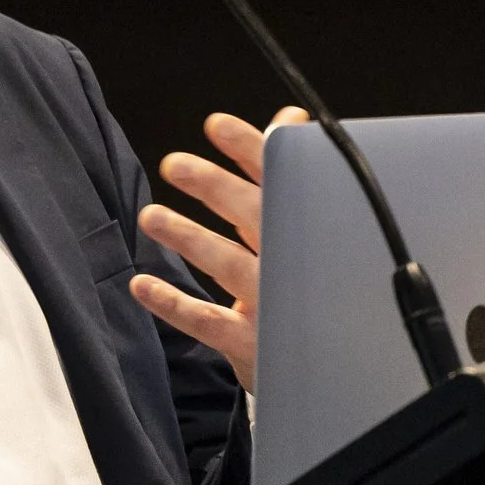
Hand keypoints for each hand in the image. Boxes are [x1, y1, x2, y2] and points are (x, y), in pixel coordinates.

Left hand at [127, 106, 309, 391]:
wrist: (341, 364)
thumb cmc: (314, 282)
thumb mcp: (306, 227)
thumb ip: (289, 172)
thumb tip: (289, 119)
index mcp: (306, 228)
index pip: (280, 179)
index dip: (250, 149)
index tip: (217, 126)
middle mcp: (291, 263)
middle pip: (255, 217)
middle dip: (215, 188)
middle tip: (175, 164)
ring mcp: (272, 305)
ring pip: (229, 266)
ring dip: (188, 238)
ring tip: (150, 217)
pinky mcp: (251, 343)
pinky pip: (209, 322)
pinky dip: (174, 304)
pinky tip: (142, 285)